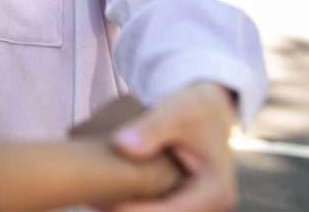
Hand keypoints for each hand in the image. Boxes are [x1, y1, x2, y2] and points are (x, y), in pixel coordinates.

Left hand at [105, 82, 237, 211]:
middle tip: (92, 198)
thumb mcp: (176, 111)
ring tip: (96, 195)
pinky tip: (106, 192)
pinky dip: (133, 201)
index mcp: (215, 193)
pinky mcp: (183, 201)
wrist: (207, 108)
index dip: (132, 210)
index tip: (101, 200)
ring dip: (128, 208)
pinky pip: (156, 207)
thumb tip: (122, 146)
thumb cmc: (194, 107)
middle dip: (126, 210)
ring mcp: (196, 206)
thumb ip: (151, 129)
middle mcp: (211, 207)